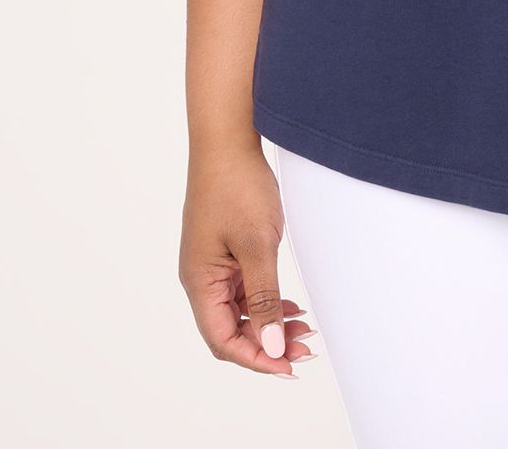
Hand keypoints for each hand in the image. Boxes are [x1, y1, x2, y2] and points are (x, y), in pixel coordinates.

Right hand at [180, 142, 317, 376]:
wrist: (228, 141)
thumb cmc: (237, 188)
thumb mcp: (257, 246)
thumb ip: (264, 298)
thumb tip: (270, 345)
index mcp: (200, 282)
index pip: (223, 340)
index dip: (255, 358)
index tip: (289, 366)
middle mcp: (202, 279)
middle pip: (231, 330)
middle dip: (267, 345)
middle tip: (306, 349)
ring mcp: (213, 266)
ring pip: (240, 311)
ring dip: (270, 325)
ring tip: (306, 332)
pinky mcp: (226, 253)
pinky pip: (245, 290)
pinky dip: (267, 302)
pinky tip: (292, 308)